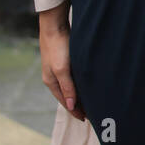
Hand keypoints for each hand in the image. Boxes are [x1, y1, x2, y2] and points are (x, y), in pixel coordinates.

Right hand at [38, 5, 85, 120]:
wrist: (54, 25)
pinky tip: (87, 84)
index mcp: (51, 82)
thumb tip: (72, 107)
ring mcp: (59, 69)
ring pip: (70, 87)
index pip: (65, 102)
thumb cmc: (58, 47)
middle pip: (67, 96)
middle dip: (78, 106)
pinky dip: (80, 84)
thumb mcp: (63, 69)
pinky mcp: (64, 60)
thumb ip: (68, 88)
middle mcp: (54, 77)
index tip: (87, 119)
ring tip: (91, 102)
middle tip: (92, 113)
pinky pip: (73, 78)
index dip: (75, 111)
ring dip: (80, 95)